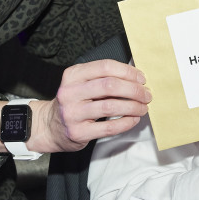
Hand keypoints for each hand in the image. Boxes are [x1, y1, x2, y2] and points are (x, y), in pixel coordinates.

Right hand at [35, 59, 151, 151]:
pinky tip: (134, 119)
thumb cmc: (75, 102)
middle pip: (109, 86)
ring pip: (110, 106)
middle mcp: (70, 92)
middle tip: (147, 94)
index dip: (127, 72)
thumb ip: (104, 79)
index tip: (141, 78)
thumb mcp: (82, 84)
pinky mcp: (77, 132)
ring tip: (143, 107)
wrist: (51, 127)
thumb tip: (136, 78)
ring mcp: (72, 113)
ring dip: (133, 106)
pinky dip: (126, 123)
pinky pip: (108, 127)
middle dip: (134, 90)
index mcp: (73, 75)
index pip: (105, 67)